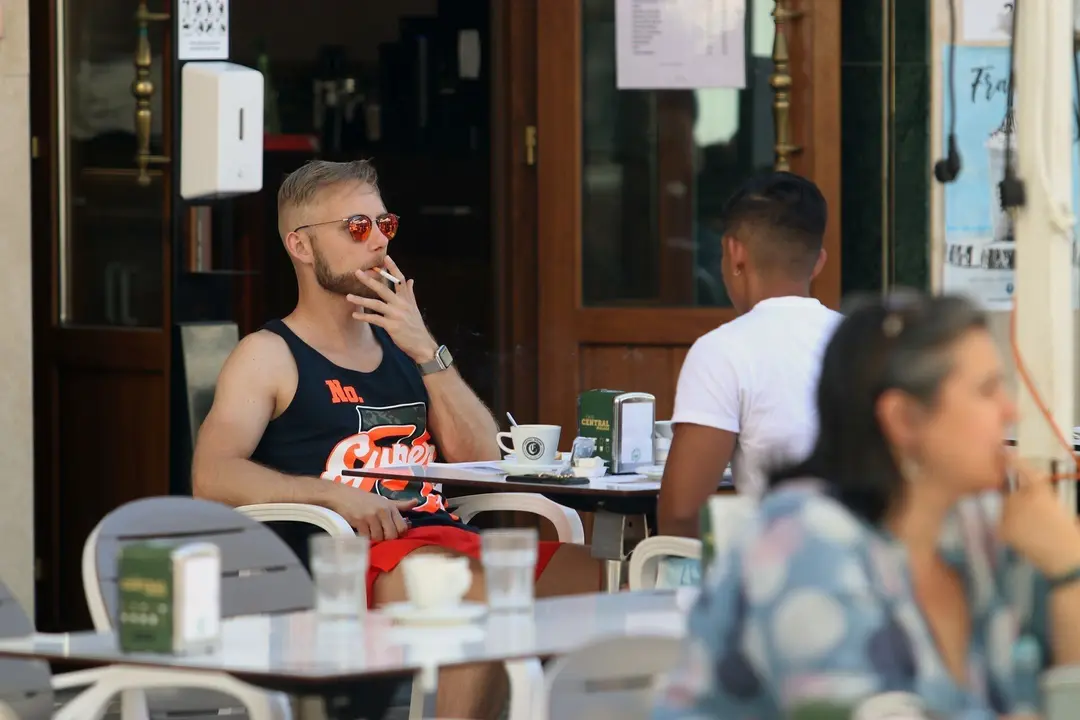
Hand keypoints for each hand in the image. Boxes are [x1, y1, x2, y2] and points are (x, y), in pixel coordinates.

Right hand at [327, 487, 417, 541]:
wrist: (342, 495)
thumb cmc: (364, 499)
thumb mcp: (384, 500)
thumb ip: (400, 505)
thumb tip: (417, 502)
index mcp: (390, 507)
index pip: (402, 527)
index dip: (399, 535)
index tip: (392, 535)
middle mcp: (382, 511)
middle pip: (392, 535)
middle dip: (387, 540)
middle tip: (381, 537)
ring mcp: (370, 516)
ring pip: (379, 538)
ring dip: (375, 540)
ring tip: (370, 534)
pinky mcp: (359, 521)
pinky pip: (367, 537)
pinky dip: (365, 539)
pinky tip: (362, 534)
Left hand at [347, 256, 438, 363]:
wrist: (422, 344)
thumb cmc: (416, 326)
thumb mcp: (414, 307)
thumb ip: (410, 293)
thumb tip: (411, 280)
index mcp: (407, 298)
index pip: (400, 279)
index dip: (393, 268)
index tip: (386, 257)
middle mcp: (401, 304)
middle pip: (384, 288)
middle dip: (370, 280)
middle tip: (357, 272)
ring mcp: (396, 315)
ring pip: (376, 303)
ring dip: (361, 300)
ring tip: (348, 296)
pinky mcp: (392, 326)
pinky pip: (375, 319)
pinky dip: (364, 317)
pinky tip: (354, 315)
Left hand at [999, 460, 1079, 576]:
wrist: (1066, 559)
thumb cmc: (1069, 532)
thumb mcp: (1060, 506)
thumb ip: (1043, 493)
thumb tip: (1030, 486)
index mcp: (1040, 492)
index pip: (1025, 471)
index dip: (1015, 461)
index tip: (1005, 452)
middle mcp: (1021, 499)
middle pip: (1012, 493)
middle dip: (1018, 500)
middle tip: (1033, 516)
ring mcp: (1009, 514)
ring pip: (1006, 509)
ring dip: (1013, 514)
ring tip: (1032, 529)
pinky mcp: (1003, 528)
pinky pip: (1003, 524)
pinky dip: (1010, 528)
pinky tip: (1025, 537)